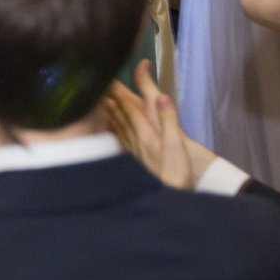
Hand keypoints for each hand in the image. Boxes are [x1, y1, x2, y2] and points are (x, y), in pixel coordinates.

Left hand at [103, 60, 199, 189]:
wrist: (168, 199)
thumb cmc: (175, 172)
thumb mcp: (176, 144)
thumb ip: (169, 120)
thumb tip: (161, 97)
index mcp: (145, 134)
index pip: (130, 109)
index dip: (122, 94)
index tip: (111, 80)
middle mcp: (136, 141)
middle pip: (121, 117)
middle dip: (113, 101)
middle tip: (103, 87)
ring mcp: (134, 152)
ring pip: (119, 128)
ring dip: (112, 114)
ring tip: (104, 105)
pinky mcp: (135, 162)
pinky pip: (122, 142)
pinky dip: (116, 132)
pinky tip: (113, 132)